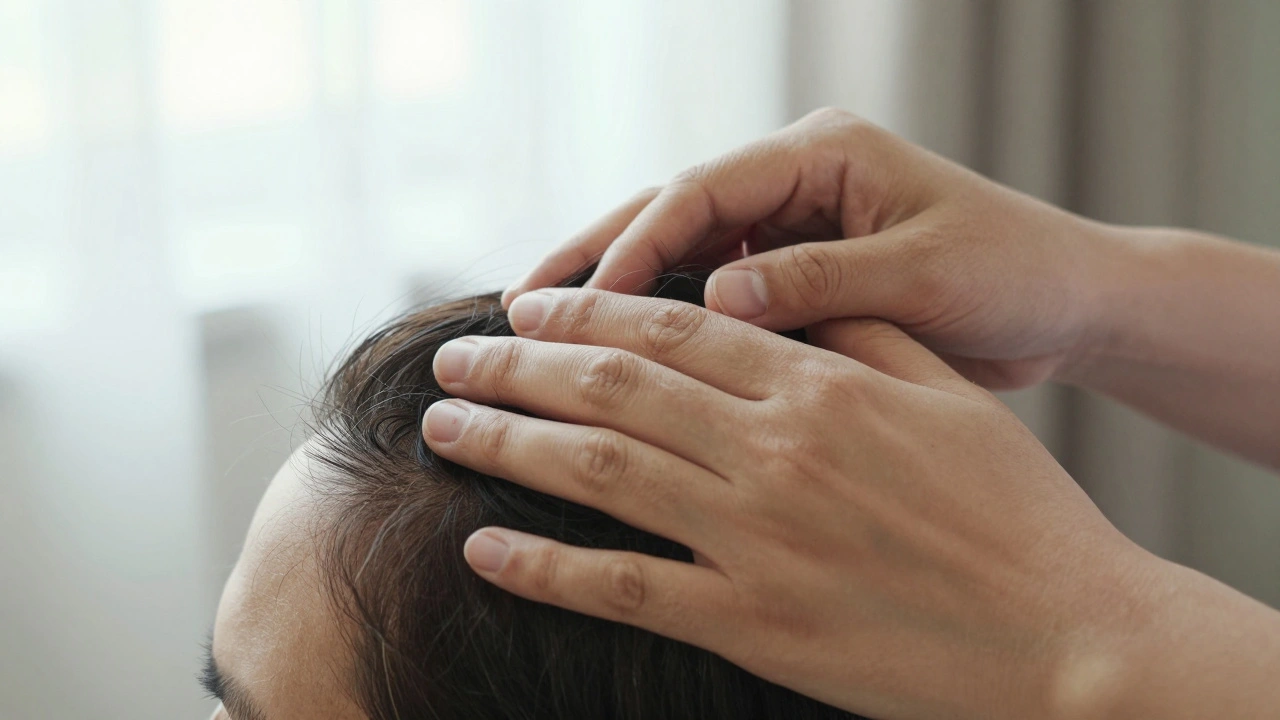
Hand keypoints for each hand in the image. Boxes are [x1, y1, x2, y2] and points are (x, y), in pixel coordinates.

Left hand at [422, 289, 1167, 719]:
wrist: (1068, 637)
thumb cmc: (1017, 512)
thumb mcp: (947, 396)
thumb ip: (859, 339)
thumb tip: (777, 303)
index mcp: (818, 386)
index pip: (670, 325)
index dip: (584, 310)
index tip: (525, 304)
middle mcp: (773, 451)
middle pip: (614, 385)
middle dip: (520, 363)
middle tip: (455, 355)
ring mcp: (757, 540)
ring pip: (600, 470)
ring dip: (509, 441)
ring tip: (445, 424)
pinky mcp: (753, 624)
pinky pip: (623, 587)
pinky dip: (545, 564)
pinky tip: (486, 543)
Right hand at [502, 108, 1125, 389]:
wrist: (1068, 300)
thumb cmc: (1012, 274)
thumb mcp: (921, 275)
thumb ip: (819, 281)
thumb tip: (715, 300)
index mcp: (826, 154)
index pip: (704, 191)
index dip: (635, 246)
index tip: (583, 305)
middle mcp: (798, 177)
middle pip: (672, 210)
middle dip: (596, 258)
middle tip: (520, 310)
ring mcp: (792, 219)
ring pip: (681, 251)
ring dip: (617, 292)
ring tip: (545, 334)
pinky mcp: (796, 263)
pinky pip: (713, 288)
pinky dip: (665, 322)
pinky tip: (620, 358)